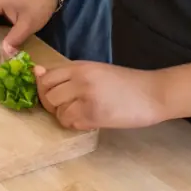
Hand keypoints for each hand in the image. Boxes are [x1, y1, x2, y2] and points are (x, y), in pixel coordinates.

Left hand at [36, 62, 164, 130]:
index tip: (54, 95)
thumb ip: (69, 74)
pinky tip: (88, 120)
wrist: (153, 93)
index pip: (46, 77)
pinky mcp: (94, 115)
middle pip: (47, 95)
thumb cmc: (125, 82)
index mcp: (79, 66)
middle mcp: (80, 79)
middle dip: (52, 105)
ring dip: (65, 116)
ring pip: (57, 111)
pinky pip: (71, 122)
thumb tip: (37, 72)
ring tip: (80, 113)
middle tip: (67, 107)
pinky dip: (75, 124)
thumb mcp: (96, 71)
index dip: (44, 88)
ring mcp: (86, 97)